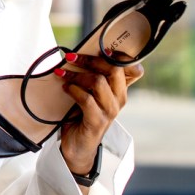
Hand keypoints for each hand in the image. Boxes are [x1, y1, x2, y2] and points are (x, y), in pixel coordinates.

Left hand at [56, 51, 143, 175]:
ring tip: (62, 75)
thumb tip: (76, 54)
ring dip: (77, 75)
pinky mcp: (97, 121)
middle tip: (71, 57)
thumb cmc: (82, 116)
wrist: (77, 147)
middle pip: (114, 70)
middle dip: (91, 60)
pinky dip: (74, 90)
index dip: (120, 55)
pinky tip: (65, 88)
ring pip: (98, 83)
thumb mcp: (89, 93)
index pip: (132, 68)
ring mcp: (109, 111)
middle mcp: (119, 99)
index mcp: (120, 90)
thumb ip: (90, 77)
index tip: (101, 47)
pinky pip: (87, 99)